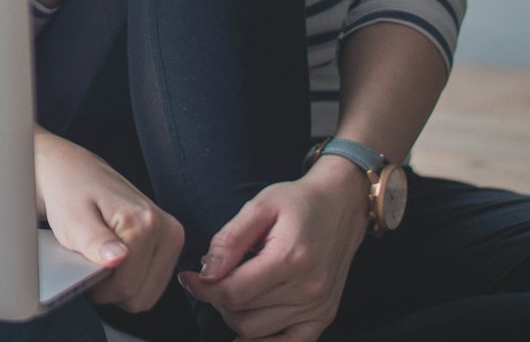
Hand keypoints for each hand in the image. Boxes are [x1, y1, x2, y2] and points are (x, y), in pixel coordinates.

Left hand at [34, 129, 183, 314]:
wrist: (71, 173)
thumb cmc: (69, 192)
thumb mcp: (72, 219)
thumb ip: (94, 241)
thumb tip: (117, 259)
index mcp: (145, 222)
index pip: (128, 287)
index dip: (99, 287)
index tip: (85, 267)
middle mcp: (165, 228)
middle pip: (142, 296)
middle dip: (112, 288)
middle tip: (93, 261)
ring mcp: (170, 236)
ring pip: (148, 294)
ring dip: (122, 285)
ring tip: (103, 258)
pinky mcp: (168, 242)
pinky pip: (151, 284)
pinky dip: (131, 279)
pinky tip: (116, 259)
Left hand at [178, 158, 368, 340]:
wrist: (341, 206)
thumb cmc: (297, 201)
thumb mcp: (260, 206)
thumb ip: (230, 239)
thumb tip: (206, 272)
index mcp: (290, 259)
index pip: (233, 292)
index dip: (202, 289)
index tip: (187, 278)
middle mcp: (308, 290)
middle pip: (242, 315)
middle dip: (217, 298)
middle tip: (215, 276)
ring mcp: (319, 307)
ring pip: (257, 332)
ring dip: (236, 315)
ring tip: (235, 288)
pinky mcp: (325, 316)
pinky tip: (247, 331)